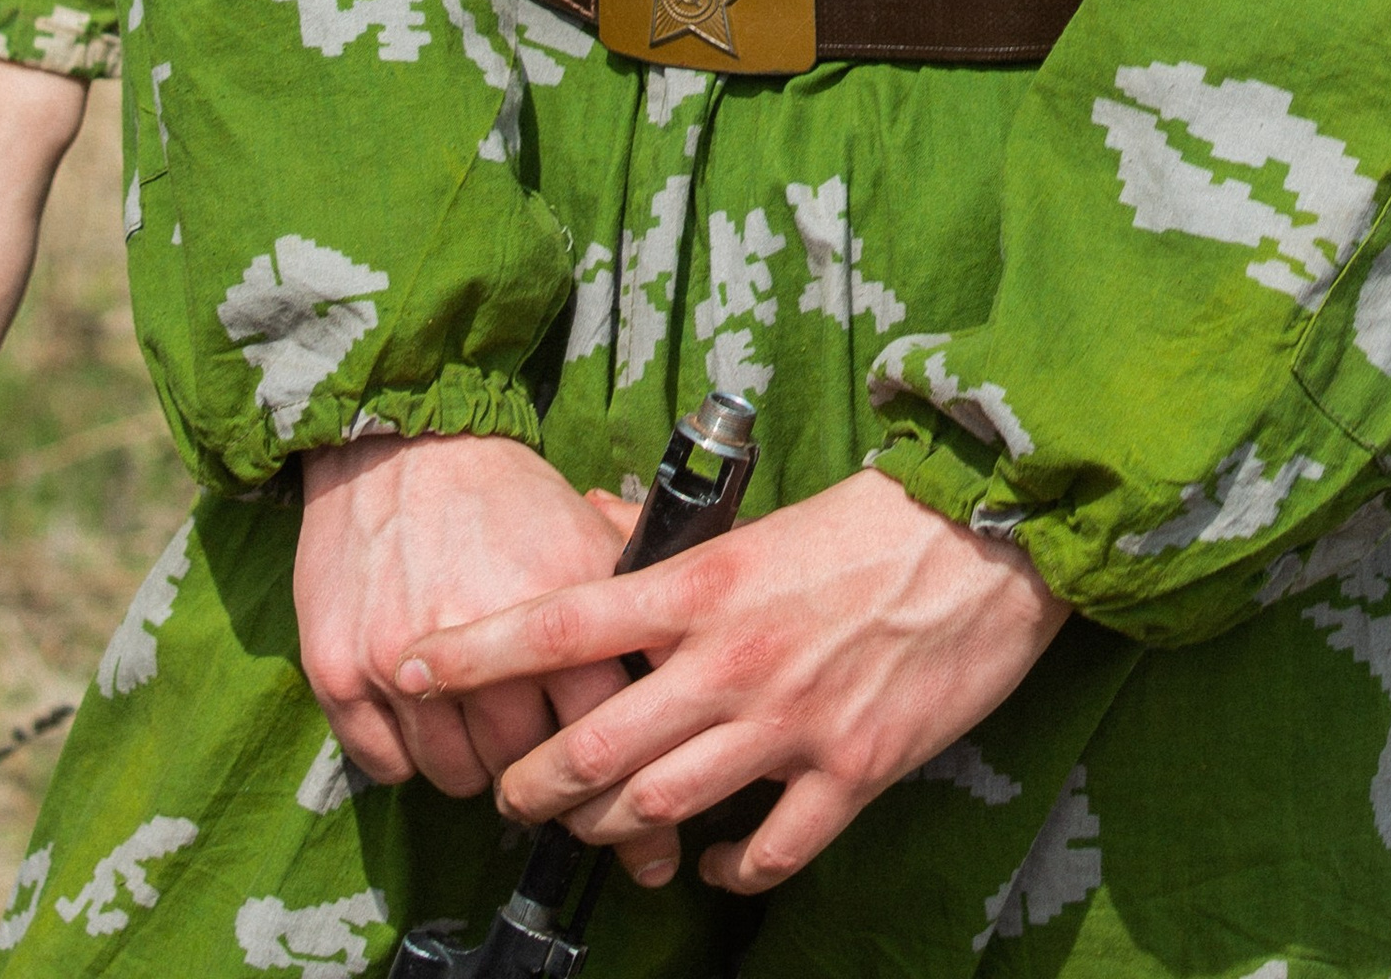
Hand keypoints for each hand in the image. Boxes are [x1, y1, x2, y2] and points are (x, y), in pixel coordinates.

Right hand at [297, 435, 656, 849]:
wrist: (398, 439)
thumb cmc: (504, 493)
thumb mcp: (585, 531)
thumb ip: (636, 604)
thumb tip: (686, 677)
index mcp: (555, 604)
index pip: (603, 734)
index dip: (627, 793)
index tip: (643, 836)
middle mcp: (477, 637)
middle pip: (528, 768)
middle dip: (546, 778)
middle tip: (548, 769)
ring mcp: (400, 658)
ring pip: (457, 777)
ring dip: (475, 767)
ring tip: (482, 729)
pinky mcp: (340, 670)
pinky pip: (388, 765)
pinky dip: (409, 755)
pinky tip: (425, 718)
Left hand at [399, 465, 1068, 893]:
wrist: (979, 540)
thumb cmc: (866, 522)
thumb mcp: (754, 523)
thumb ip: (673, 548)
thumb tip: (604, 530)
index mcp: (698, 585)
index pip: (559, 619)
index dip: (475, 649)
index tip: (412, 664)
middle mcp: (729, 658)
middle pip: (598, 744)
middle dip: (535, 781)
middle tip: (510, 791)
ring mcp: (790, 722)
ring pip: (667, 806)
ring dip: (620, 830)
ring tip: (602, 829)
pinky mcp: (853, 770)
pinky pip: (770, 848)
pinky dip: (733, 866)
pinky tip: (718, 861)